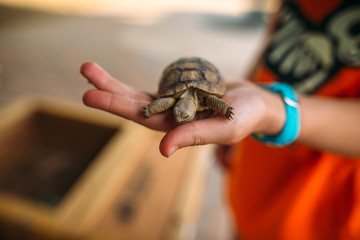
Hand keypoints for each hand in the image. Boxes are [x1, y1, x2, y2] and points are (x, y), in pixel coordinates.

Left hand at [81, 62, 284, 156]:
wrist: (254, 102)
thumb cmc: (245, 117)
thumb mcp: (224, 127)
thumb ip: (195, 136)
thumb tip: (163, 151)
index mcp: (177, 128)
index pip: (141, 117)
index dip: (116, 106)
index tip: (90, 96)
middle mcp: (169, 117)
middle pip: (133, 104)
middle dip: (108, 90)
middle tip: (85, 71)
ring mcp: (172, 104)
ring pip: (137, 94)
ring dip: (114, 83)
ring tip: (88, 68)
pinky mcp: (178, 92)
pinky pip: (152, 85)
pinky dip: (136, 80)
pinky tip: (116, 76)